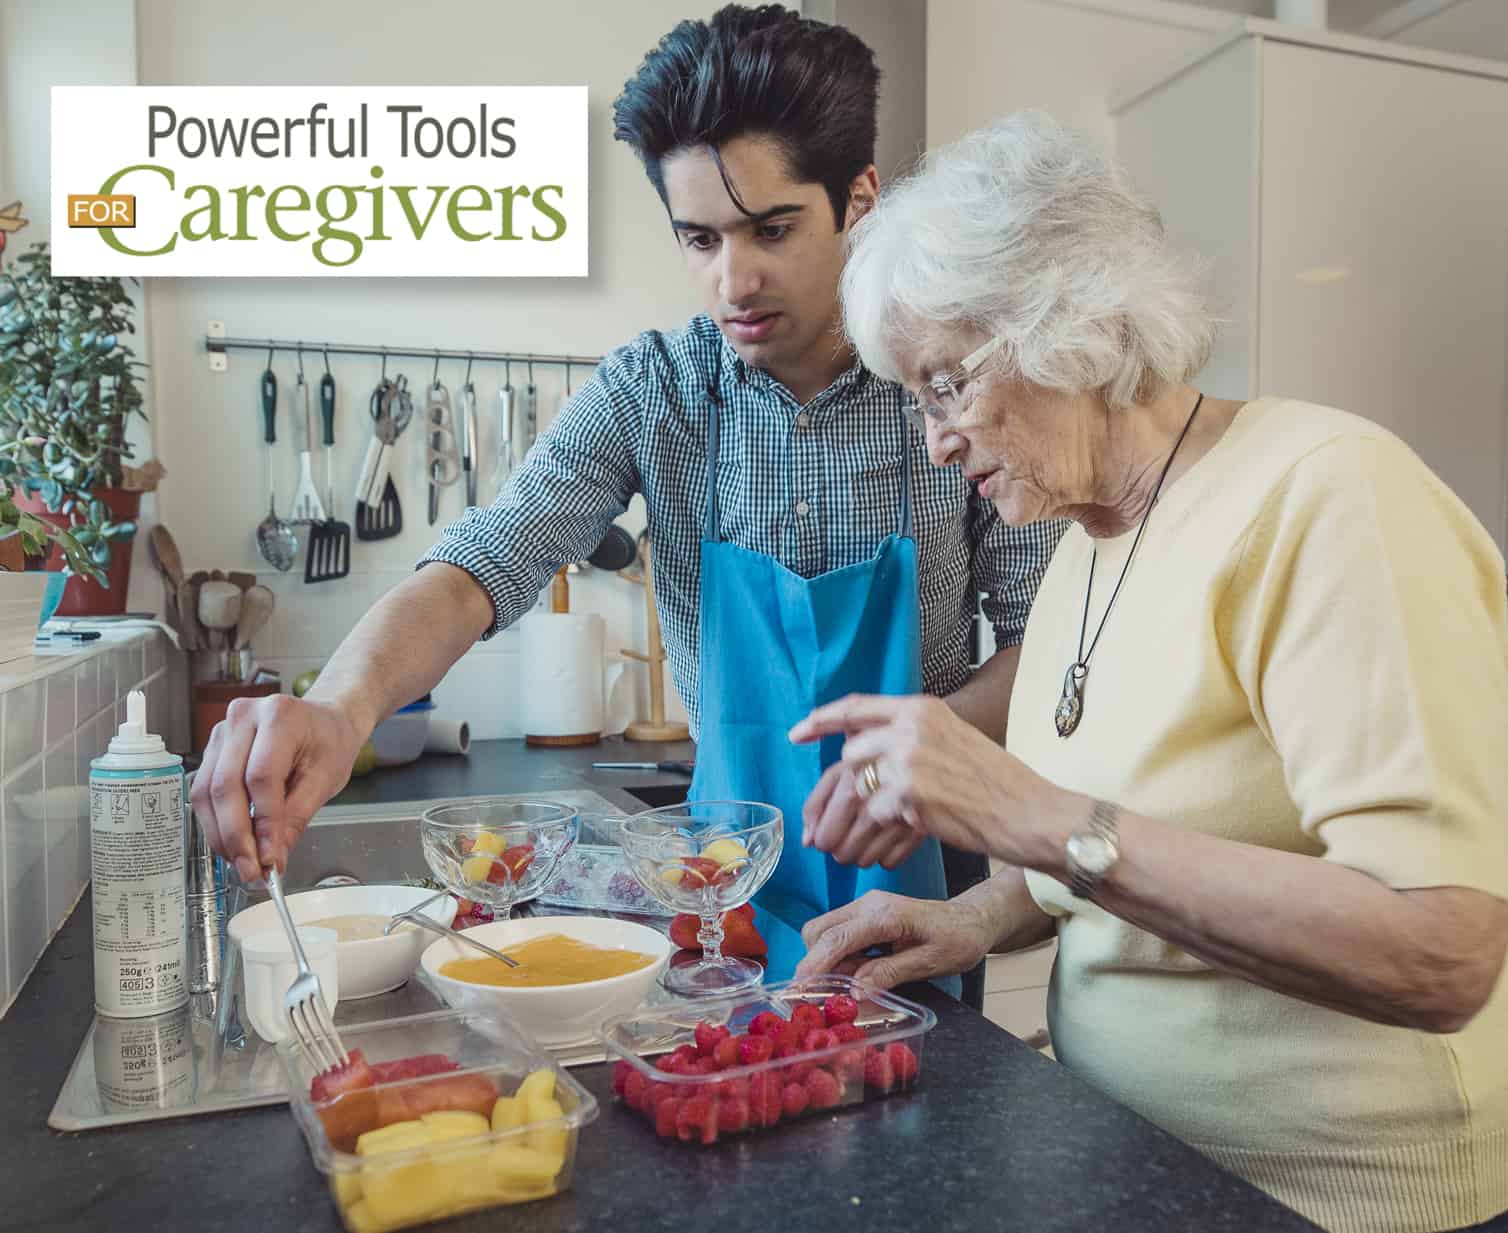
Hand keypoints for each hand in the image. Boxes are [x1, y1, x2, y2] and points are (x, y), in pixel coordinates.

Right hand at [191, 694, 364, 882]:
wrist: (325, 722)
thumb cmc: (330, 742)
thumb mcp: (326, 778)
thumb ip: (297, 817)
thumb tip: (273, 857)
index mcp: (279, 716)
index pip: (261, 777)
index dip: (262, 823)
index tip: (270, 858)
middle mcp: (243, 717)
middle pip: (226, 785)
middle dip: (236, 837)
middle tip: (251, 870)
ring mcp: (222, 731)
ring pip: (206, 791)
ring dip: (221, 834)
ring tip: (243, 862)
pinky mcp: (213, 749)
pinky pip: (203, 790)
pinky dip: (216, 822)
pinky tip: (234, 842)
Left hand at [791, 693, 1041, 861]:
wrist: (1030, 812)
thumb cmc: (998, 784)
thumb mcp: (955, 740)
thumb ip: (913, 738)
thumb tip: (866, 753)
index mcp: (922, 709)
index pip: (857, 707)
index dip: (822, 720)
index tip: (797, 733)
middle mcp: (911, 727)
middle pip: (851, 754)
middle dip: (842, 790)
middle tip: (837, 819)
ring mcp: (909, 759)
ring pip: (857, 788)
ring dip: (854, 817)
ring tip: (853, 841)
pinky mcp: (910, 793)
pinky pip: (876, 814)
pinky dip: (880, 833)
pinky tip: (893, 843)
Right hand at [796, 890, 996, 989]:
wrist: (972, 919)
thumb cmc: (958, 940)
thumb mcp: (929, 963)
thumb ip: (890, 973)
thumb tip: (855, 990)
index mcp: (884, 915)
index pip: (836, 938)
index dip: (814, 965)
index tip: (799, 989)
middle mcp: (868, 905)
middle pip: (819, 931)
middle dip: (815, 962)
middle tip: (829, 993)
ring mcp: (865, 907)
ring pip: (824, 932)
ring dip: (827, 961)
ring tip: (851, 985)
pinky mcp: (866, 915)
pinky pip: (838, 935)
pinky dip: (839, 956)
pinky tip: (859, 972)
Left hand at [802, 761, 924, 869]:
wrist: (929, 751)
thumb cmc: (877, 760)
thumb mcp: (844, 767)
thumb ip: (817, 801)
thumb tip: (806, 842)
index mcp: (851, 774)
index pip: (824, 834)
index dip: (823, 838)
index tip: (825, 833)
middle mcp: (875, 795)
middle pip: (842, 851)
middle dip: (839, 847)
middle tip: (847, 831)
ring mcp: (900, 813)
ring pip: (864, 861)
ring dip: (861, 852)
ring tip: (868, 830)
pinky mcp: (921, 826)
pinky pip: (891, 862)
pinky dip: (886, 854)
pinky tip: (888, 834)